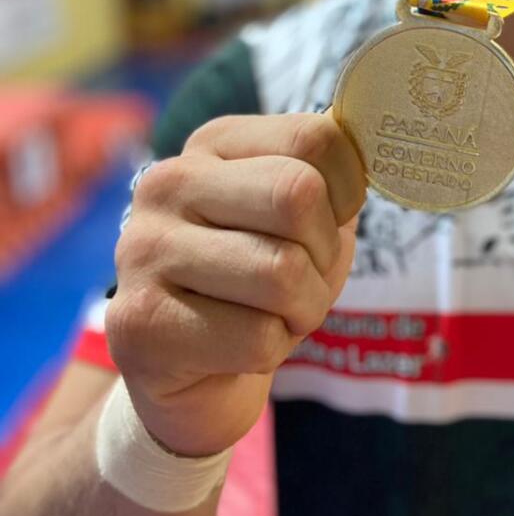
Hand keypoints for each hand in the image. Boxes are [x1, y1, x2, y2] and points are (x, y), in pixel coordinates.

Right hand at [106, 113, 365, 456]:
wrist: (193, 378)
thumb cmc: (262, 287)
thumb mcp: (306, 223)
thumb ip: (333, 182)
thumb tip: (373, 152)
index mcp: (213, 144)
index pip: (313, 137)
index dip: (348, 192)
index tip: (327, 224)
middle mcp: (168, 183)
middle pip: (296, 194)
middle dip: (324, 254)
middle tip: (304, 280)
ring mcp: (143, 249)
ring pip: (281, 271)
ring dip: (304, 309)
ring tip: (274, 316)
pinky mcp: (139, 322)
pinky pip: (256, 336)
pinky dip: (272, 350)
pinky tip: (238, 348)